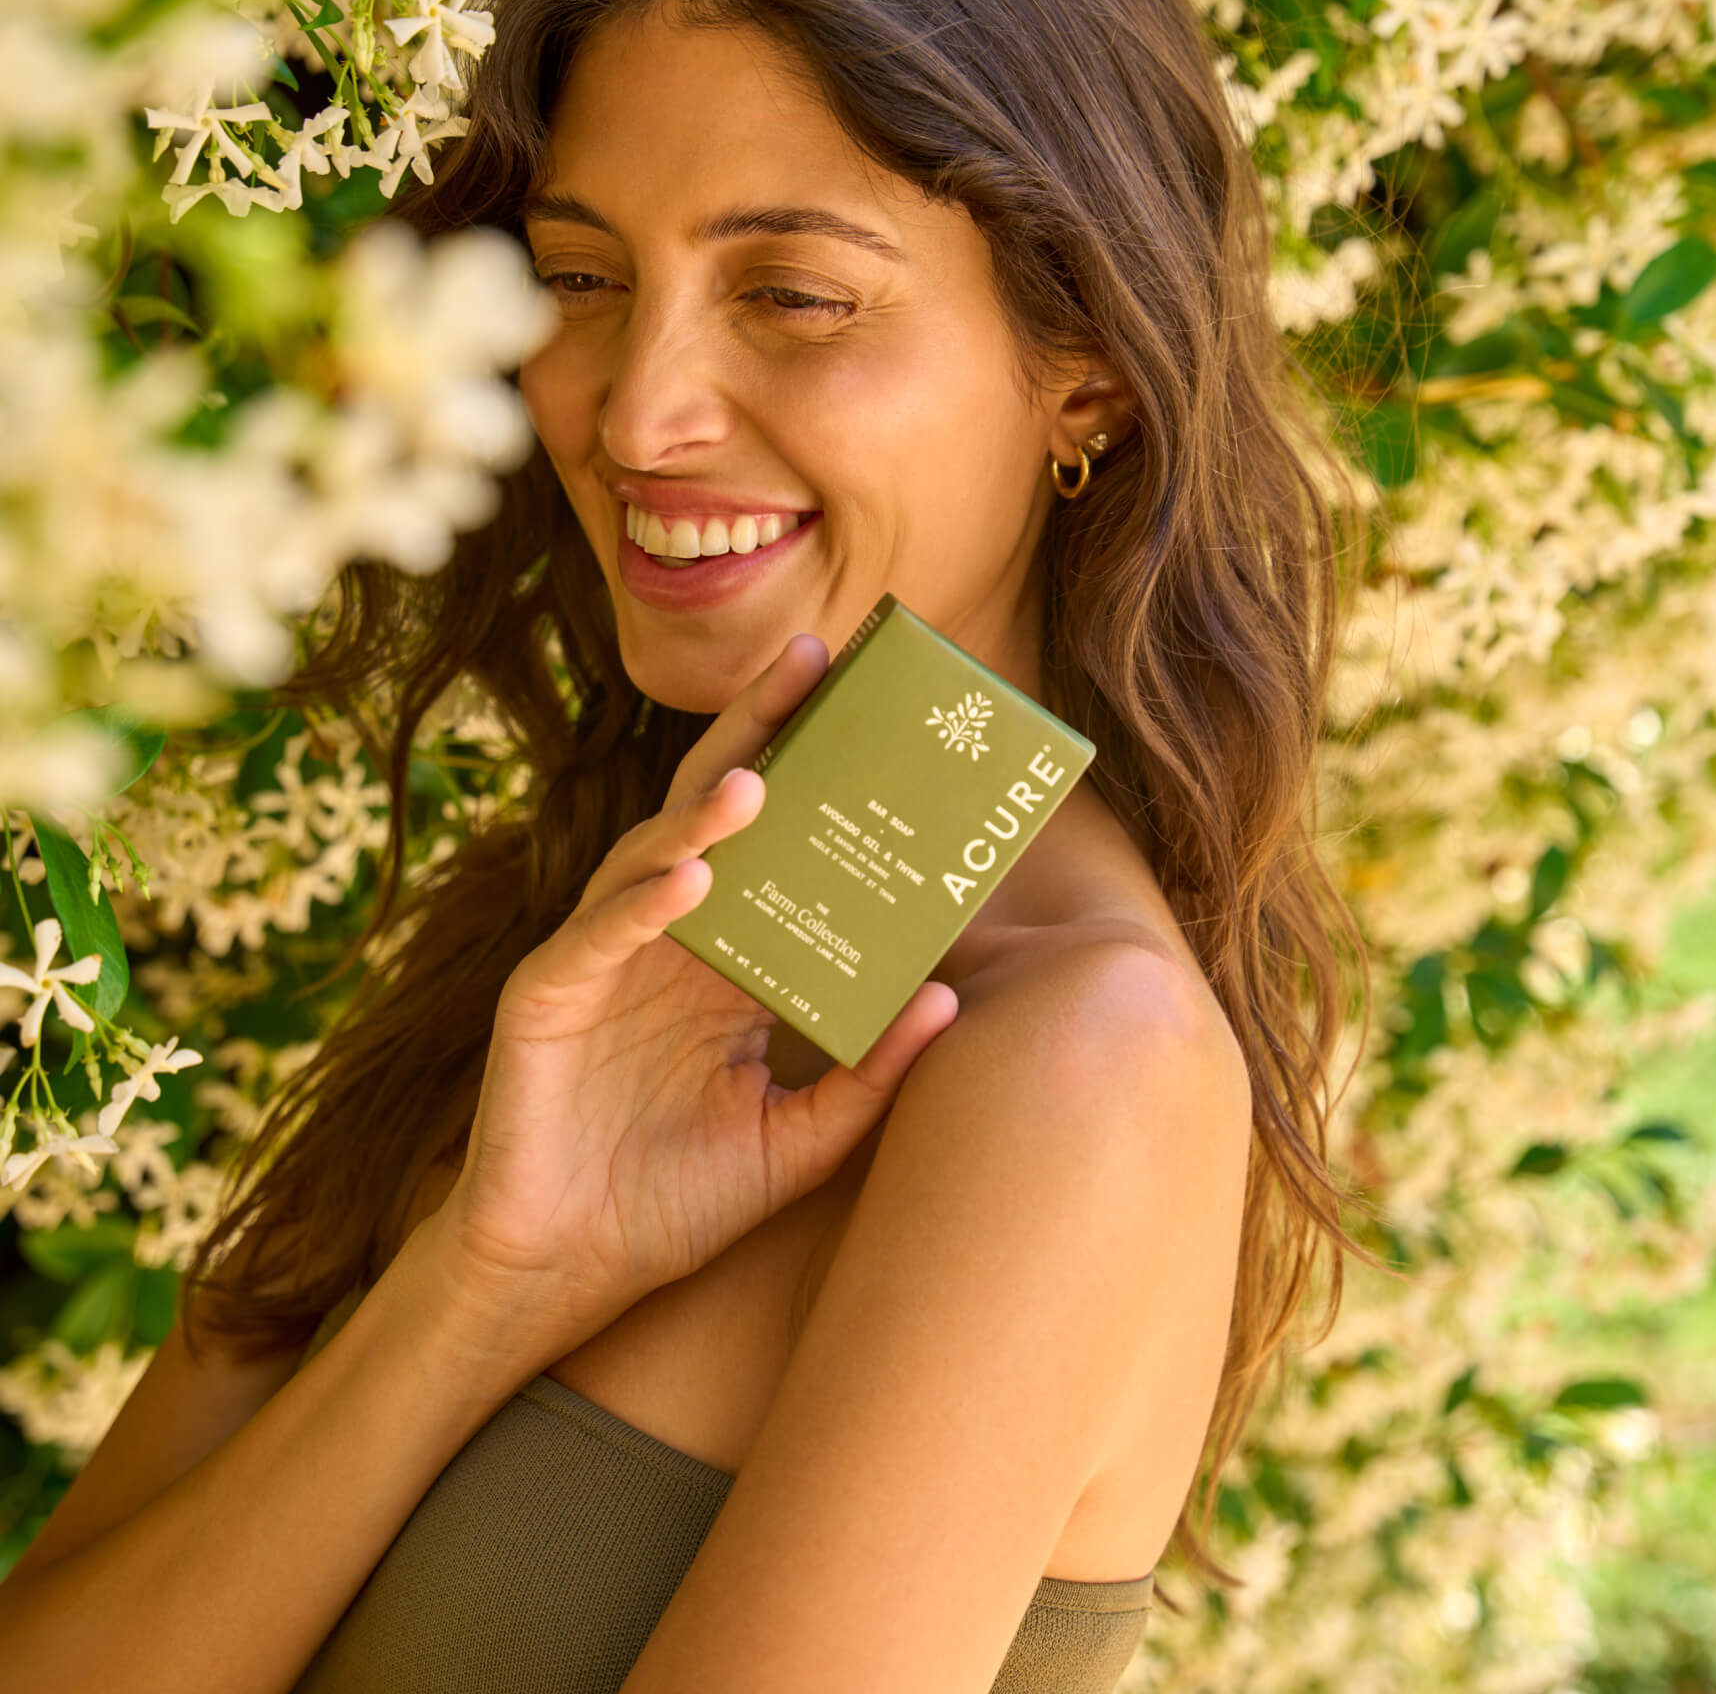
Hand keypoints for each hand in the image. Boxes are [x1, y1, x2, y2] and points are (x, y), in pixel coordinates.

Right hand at [425, 632, 958, 1372]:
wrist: (570, 1274)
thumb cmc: (675, 1200)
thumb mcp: (800, 1139)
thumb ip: (869, 1075)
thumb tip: (949, 1000)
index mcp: (722, 960)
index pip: (777, 847)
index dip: (816, 777)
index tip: (876, 712)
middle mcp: (664, 940)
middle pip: (713, 814)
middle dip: (760, 735)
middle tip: (816, 662)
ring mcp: (600, 959)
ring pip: (651, 859)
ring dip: (704, 817)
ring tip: (760, 781)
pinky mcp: (545, 998)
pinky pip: (596, 937)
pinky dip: (640, 905)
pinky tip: (691, 879)